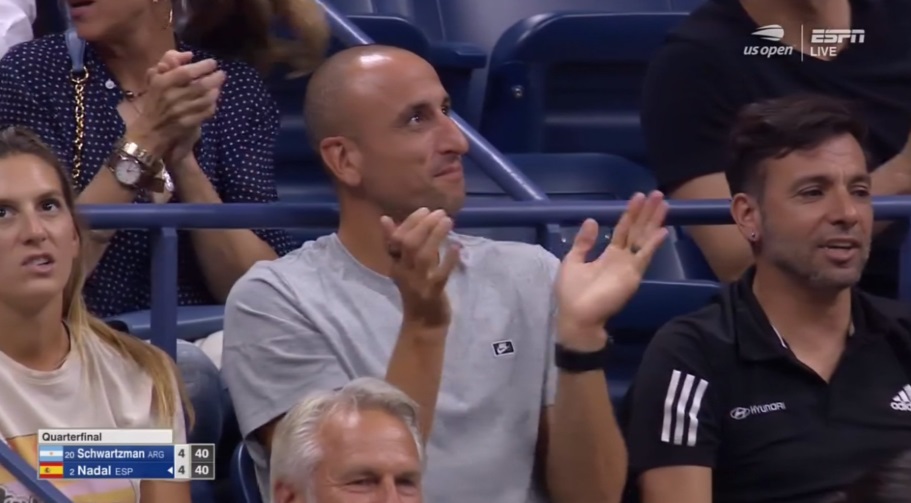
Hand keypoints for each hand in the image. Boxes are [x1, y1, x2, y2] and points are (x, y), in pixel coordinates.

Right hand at [126, 50, 223, 159]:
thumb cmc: (154, 99)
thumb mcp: (155, 77)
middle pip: (200, 86)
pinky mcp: (187, 124)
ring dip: (215, 91)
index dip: (202, 67)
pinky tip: (214, 100)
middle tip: (221, 74)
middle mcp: (171, 97)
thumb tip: (189, 55)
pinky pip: (206, 113)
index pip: (185, 72)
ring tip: (218, 87)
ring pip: (205, 99)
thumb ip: (169, 61)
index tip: (213, 63)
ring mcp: (180, 112)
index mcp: (162, 83)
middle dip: (215, 78)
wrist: (150, 130)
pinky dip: (212, 105)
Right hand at [381, 208, 460, 329]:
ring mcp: (418, 283)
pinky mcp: (433, 294)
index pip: (397, 238)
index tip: (425, 209)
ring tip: (448, 221)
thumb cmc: (416, 289)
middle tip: (440, 213)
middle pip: (409, 244)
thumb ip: (398, 244)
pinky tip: (457, 247)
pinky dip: (449, 260)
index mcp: (395, 264)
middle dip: (424, 225)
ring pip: (424, 256)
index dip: (410, 222)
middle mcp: (403, 272)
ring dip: (436, 236)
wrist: (423, 324)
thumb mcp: (405, 266)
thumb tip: (385, 219)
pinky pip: (440, 275)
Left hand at [556, 191, 668, 349]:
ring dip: (653, 222)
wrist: (576, 316)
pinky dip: (652, 244)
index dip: (631, 213)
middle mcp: (623, 258)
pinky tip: (662, 230)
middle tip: (657, 194)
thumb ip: (584, 242)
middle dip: (647, 212)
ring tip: (663, 203)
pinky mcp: (632, 275)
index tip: (639, 197)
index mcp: (609, 254)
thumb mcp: (573, 261)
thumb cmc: (572, 292)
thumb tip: (592, 220)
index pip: (623, 229)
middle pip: (638, 230)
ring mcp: (630, 266)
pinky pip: (644, 256)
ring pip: (644, 239)